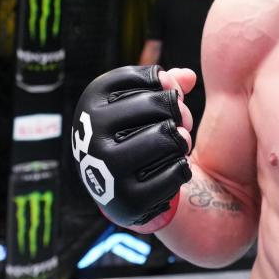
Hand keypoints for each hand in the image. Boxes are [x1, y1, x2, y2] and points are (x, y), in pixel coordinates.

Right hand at [71, 65, 195, 232]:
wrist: (119, 188)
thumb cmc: (133, 134)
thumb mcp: (140, 104)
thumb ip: (167, 84)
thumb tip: (187, 77)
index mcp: (90, 105)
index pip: (146, 77)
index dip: (166, 83)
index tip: (165, 93)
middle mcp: (90, 136)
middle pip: (155, 104)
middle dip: (178, 111)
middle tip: (181, 123)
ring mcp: (105, 170)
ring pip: (164, 138)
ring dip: (182, 140)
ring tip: (179, 143)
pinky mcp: (127, 201)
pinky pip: (173, 173)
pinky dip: (182, 168)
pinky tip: (176, 167)